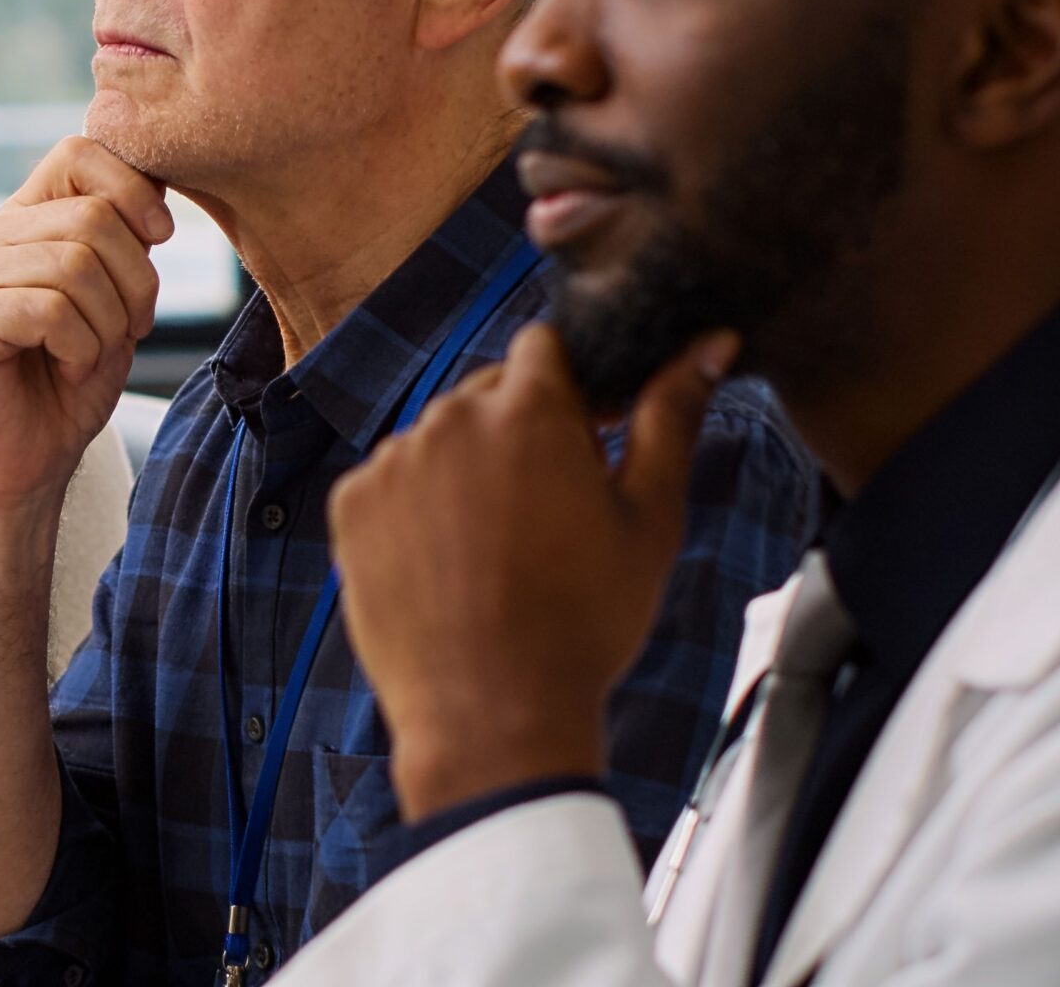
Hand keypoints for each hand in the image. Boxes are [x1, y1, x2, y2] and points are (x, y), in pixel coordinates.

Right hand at [0, 135, 172, 517]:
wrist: (21, 469)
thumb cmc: (68, 385)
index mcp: (24, 218)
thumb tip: (158, 178)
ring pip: (76, 261)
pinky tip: (67, 368)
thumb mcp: (115, 298)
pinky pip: (50, 308)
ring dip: (108, 322)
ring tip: (91, 354)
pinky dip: (80, 347)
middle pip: (92, 214)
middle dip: (136, 281)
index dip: (135, 187)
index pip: (80, 151)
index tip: (159, 238)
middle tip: (126, 330)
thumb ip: (126, 238)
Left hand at [326, 323, 737, 819]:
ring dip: (465, 471)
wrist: (491, 715)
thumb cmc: (584, 622)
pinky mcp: (350, 506)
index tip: (586, 438)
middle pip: (489, 393)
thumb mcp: (649, 520)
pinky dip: (415, 510)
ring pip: (438, 440)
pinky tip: (448, 567)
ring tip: (497, 552)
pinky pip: (390, 483)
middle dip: (519, 432)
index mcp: (530, 409)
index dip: (570, 389)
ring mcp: (393, 462)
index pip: (544, 346)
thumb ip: (671, 418)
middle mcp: (450, 418)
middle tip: (548, 513)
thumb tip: (709, 344)